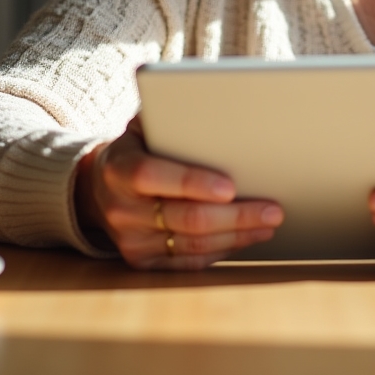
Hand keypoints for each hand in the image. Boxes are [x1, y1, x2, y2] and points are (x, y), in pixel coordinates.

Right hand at [75, 116, 283, 270]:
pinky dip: (224, 249)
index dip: (191, 182)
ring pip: (192, 244)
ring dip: (237, 234)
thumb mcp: (144, 123)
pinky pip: (189, 262)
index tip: (231, 187)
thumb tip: (217, 112)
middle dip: (234, 215)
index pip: (152, 176)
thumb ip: (172, 117)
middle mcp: (119, 208)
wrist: (101, 185)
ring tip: (270, 221)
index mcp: (118, 167)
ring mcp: (129, 240)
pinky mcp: (142, 261)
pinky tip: (249, 236)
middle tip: (273, 209)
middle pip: (183, 218)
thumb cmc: (140, 144)